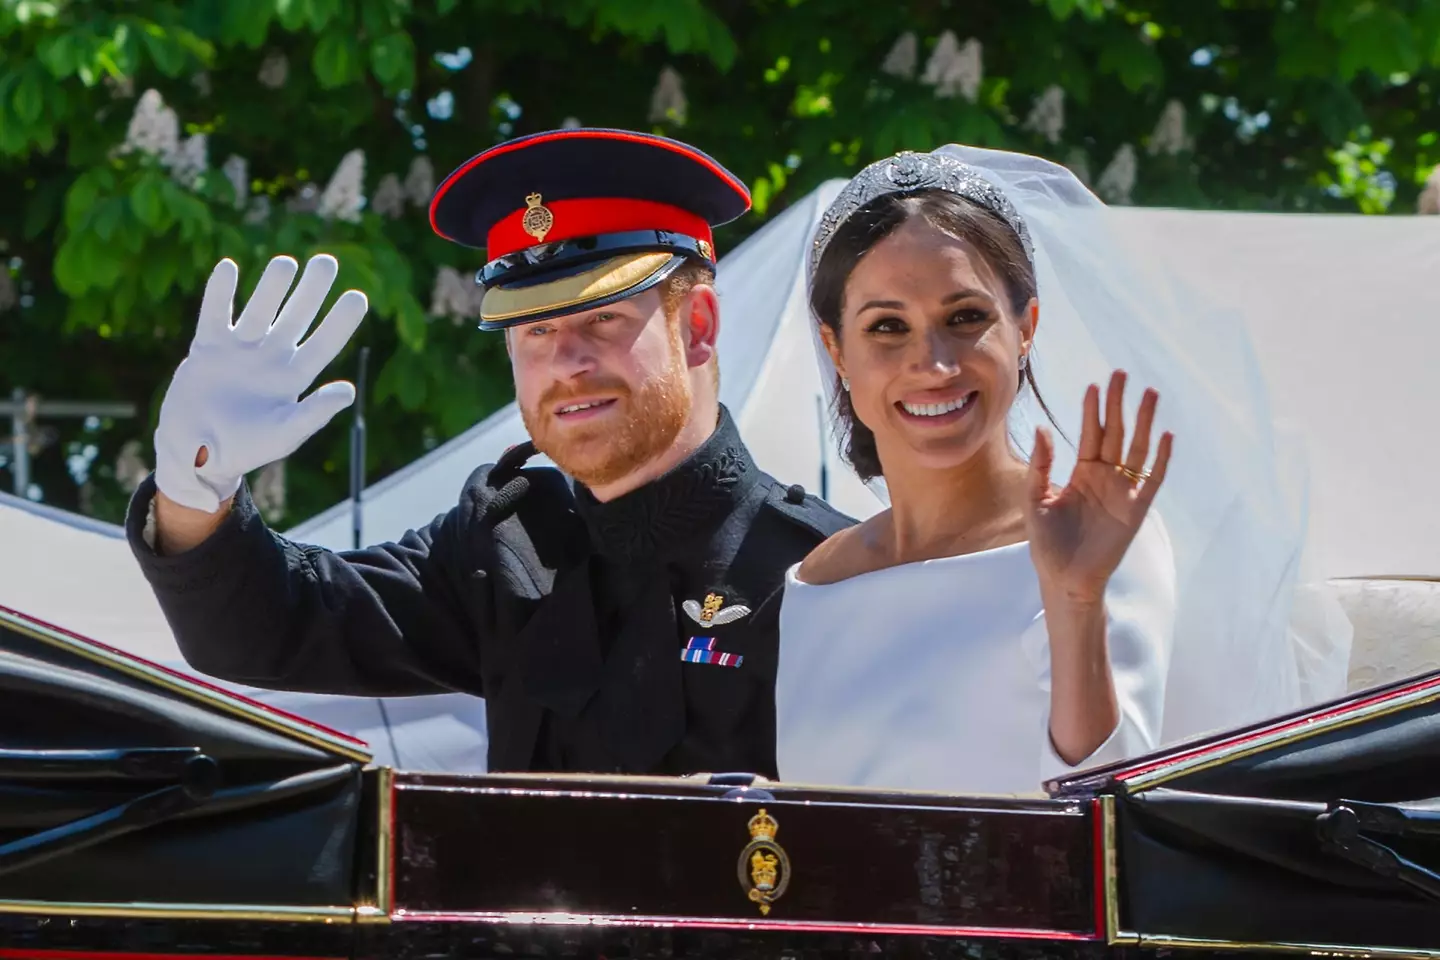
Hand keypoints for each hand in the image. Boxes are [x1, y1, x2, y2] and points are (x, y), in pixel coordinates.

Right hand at [154, 254, 367, 511]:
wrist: (196, 454)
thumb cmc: (246, 449)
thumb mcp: (284, 434)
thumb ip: (315, 412)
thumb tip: (349, 390)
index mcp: (293, 379)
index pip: (323, 345)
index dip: (341, 322)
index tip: (358, 296)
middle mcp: (271, 358)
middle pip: (296, 317)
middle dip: (311, 291)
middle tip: (327, 262)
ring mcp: (240, 350)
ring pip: (259, 310)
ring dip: (272, 287)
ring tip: (286, 264)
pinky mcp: (208, 348)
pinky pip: (215, 314)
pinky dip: (220, 292)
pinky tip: (229, 268)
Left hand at [1024, 371, 1171, 604]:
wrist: (1065, 578)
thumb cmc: (1047, 543)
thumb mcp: (1035, 500)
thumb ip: (1041, 466)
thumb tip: (1042, 429)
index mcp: (1082, 472)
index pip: (1091, 433)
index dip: (1093, 410)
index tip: (1095, 385)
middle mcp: (1105, 476)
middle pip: (1115, 432)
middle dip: (1118, 404)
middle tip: (1121, 374)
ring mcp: (1122, 491)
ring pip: (1136, 448)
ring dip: (1143, 421)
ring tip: (1148, 393)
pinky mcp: (1136, 509)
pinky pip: (1151, 479)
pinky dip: (1160, 458)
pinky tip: (1165, 435)